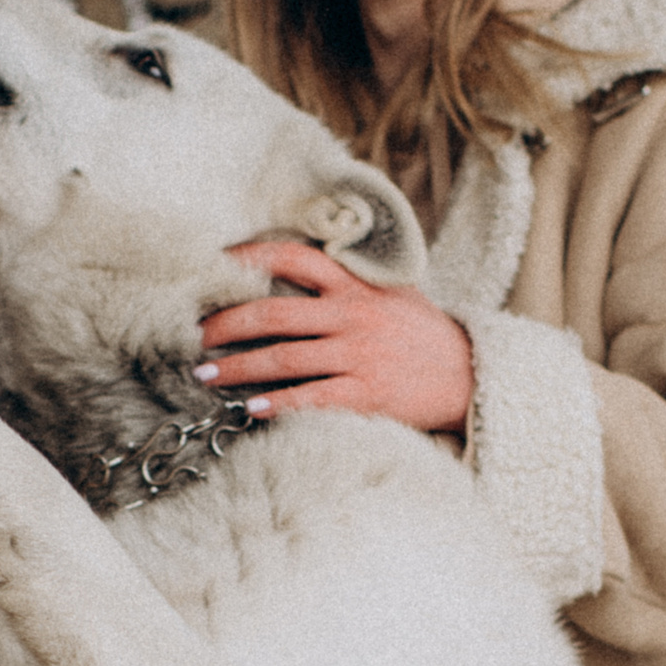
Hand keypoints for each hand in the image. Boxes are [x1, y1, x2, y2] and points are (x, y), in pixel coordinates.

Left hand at [196, 240, 472, 434]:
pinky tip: (250, 408)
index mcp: (357, 287)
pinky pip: (311, 398)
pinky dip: (277, 404)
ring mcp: (359, 356)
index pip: (295, 257)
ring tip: (205, 372)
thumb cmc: (425, 336)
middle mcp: (354, 317)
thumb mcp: (394, 294)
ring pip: (284, 359)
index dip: (250, 258)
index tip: (215, 265)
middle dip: (226, 323)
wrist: (472, 377)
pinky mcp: (367, 394)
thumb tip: (298, 268)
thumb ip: (350, 282)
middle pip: (274, 314)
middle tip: (193, 333)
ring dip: (238, 367)